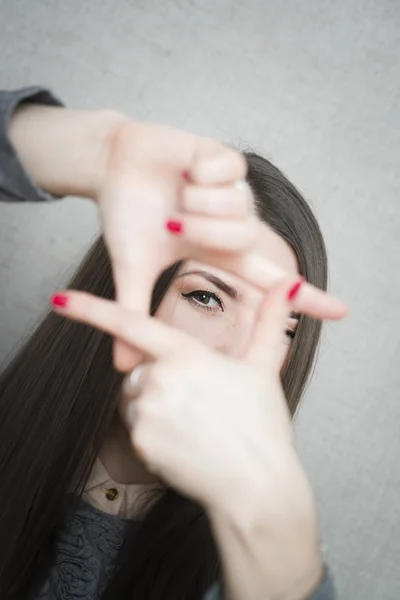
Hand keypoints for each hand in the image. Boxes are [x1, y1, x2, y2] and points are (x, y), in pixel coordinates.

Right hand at [10, 106, 346, 373]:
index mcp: (218, 252)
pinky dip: (199, 172)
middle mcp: (233, 223)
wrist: (111, 167)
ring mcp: (232, 191)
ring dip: (195, 202)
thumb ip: (134, 312)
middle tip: (172, 223)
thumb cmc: (127, 217)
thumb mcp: (133, 268)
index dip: (305, 296)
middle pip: (245, 238)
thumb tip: (123, 366)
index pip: (269, 279)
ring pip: (236, 204)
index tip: (341, 312)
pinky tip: (185, 168)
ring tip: (176, 193)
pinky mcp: (227, 157)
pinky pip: (228, 171)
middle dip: (202, 232)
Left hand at [52, 278, 322, 598]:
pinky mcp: (140, 442)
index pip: (132, 324)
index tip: (59, 299)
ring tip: (194, 422)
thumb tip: (289, 282)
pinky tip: (186, 442)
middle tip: (198, 400)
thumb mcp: (263, 368)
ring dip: (154, 404)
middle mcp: (160, 380)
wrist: (256, 486)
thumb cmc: (261, 426)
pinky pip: (136, 427)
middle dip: (158, 377)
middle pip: (139, 368)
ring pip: (135, 397)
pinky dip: (154, 432)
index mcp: (187, 356)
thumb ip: (270, 320)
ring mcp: (147, 414)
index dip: (92, 309)